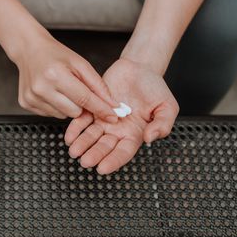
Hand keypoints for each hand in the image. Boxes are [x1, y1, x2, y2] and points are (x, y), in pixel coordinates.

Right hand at [13, 34, 118, 119]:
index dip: (101, 108)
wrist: (29, 49)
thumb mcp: (81, 64)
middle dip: (81, 105)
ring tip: (61, 89)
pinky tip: (51, 92)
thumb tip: (112, 105)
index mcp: (56, 75)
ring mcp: (32, 97)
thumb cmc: (56, 54)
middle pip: (74, 112)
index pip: (84, 99)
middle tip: (77, 91)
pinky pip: (51, 114)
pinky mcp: (26, 103)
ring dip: (68, 106)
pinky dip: (56, 106)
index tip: (113, 116)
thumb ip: (98, 85)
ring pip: (62, 115)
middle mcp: (41, 88)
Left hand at [64, 58, 178, 173]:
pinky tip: (69, 136)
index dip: (113, 161)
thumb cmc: (155, 89)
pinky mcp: (93, 107)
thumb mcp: (167, 107)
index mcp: (134, 134)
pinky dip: (75, 128)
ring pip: (91, 135)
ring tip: (74, 150)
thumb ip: (162, 124)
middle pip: (104, 146)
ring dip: (82, 144)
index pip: (123, 152)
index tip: (102, 168)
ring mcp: (103, 119)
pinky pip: (82, 119)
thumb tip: (150, 138)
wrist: (140, 68)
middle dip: (94, 154)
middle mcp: (117, 130)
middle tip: (85, 161)